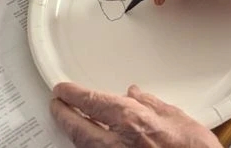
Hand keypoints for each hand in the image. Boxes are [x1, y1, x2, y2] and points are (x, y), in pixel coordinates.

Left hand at [51, 82, 220, 147]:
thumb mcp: (175, 116)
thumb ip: (151, 104)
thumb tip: (136, 94)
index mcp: (130, 120)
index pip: (91, 102)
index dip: (73, 94)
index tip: (63, 89)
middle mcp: (118, 142)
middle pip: (79, 128)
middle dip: (63, 114)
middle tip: (56, 105)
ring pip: (85, 146)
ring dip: (74, 133)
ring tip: (68, 123)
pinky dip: (90, 147)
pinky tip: (90, 143)